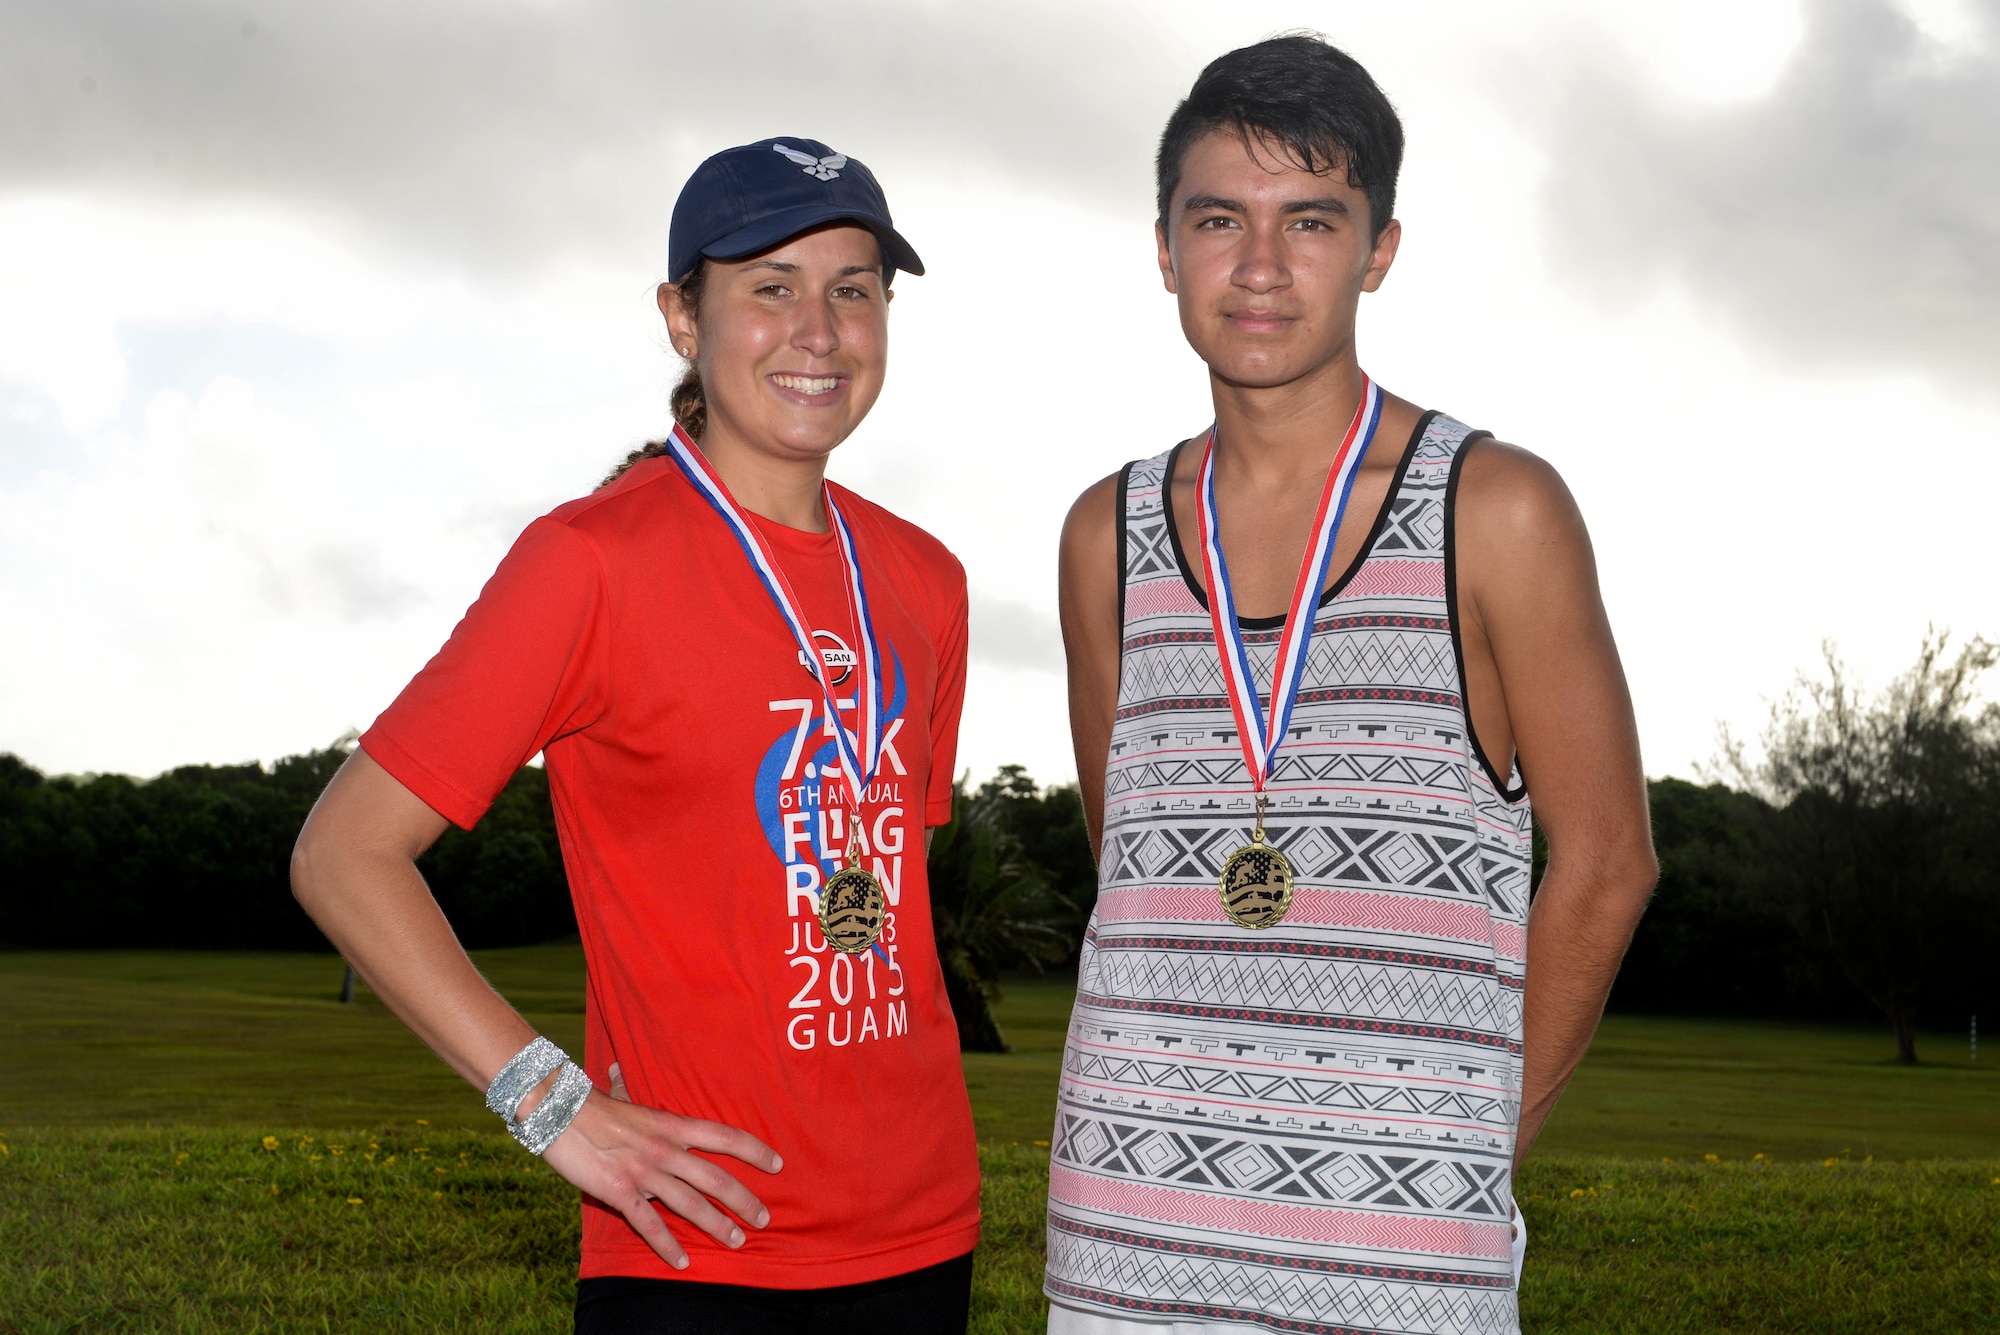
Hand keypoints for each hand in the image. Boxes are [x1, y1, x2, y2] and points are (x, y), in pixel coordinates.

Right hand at [535, 1061, 782, 1269]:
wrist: (555, 1111)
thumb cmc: (587, 1105)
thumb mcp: (617, 1097)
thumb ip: (624, 1089)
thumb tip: (617, 1070)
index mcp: (671, 1124)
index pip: (724, 1136)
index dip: (754, 1151)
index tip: (777, 1164)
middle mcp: (665, 1148)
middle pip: (716, 1177)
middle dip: (744, 1199)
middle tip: (764, 1218)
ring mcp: (643, 1171)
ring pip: (690, 1203)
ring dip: (717, 1225)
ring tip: (737, 1240)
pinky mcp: (619, 1191)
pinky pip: (649, 1224)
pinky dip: (667, 1245)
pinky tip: (682, 1262)